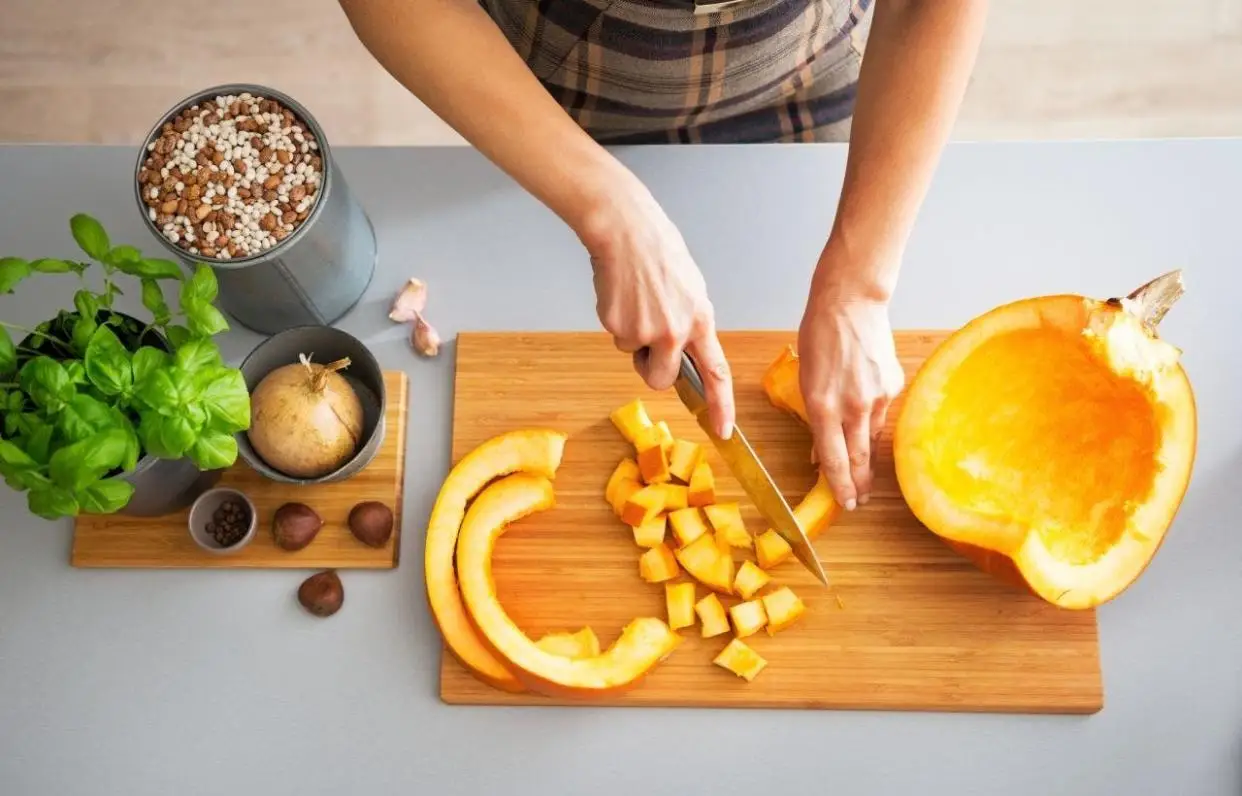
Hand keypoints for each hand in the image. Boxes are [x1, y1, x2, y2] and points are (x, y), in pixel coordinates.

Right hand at [580, 181, 735, 438]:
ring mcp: (646, 331)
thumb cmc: (658, 253)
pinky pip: (617, 337)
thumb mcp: (690, 289)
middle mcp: (675, 331)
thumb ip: (690, 324)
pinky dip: (616, 321)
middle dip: (652, 368)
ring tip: (636, 301)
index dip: (721, 405)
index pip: (716, 373)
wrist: (625, 231)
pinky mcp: (618, 326)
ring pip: (634, 356)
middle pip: (661, 379)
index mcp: (700, 320)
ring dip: (633, 338)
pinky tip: (621, 295)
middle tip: (647, 338)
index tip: (722, 429)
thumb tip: (684, 351)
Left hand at [797, 265, 904, 509]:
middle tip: (860, 501)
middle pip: (858, 458)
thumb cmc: (819, 336)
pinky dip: (871, 418)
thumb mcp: (805, 380)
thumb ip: (815, 416)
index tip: (846, 503)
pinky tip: (866, 411)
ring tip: (864, 471)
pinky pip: (881, 412)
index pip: (833, 459)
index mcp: (823, 406)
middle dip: (859, 484)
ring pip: (870, 436)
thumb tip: (822, 449)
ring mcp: (877, 397)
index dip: (840, 486)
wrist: (851, 303)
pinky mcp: (893, 385)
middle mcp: (852, 407)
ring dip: (865, 454)